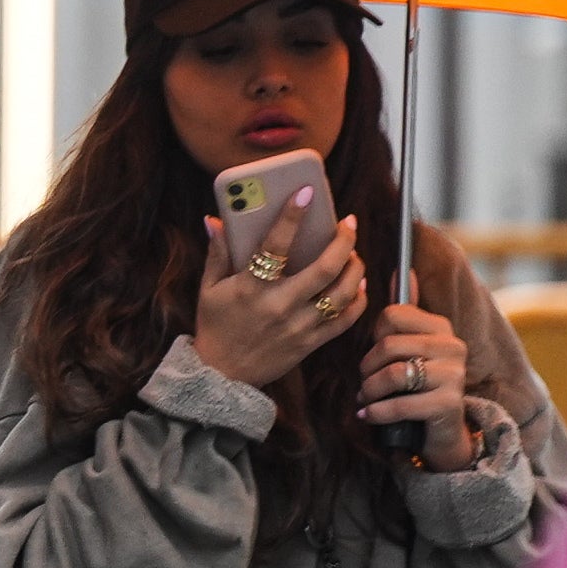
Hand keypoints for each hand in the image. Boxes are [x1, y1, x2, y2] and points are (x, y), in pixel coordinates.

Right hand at [192, 207, 364, 390]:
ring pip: (342, 293)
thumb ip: (217, 253)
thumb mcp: (208, 288)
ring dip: (355, 269)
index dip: (292, 216)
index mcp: (249, 288)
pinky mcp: (312, 342)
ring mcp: (299, 326)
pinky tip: (358, 284)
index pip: (275, 245)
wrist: (222, 374)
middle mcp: (278, 306)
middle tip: (348, 224)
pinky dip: (358, 299)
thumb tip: (215, 219)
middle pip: (323, 268)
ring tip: (354, 254)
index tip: (307, 193)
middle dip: (342, 241)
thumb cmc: (214, 325)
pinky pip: (346, 319)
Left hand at [353, 299, 472, 443]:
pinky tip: (367, 414)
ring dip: (370, 389)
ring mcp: (454, 376)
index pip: (392, 315)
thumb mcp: (413, 347)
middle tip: (365, 380)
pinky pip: (400, 403)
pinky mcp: (449, 404)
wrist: (443, 430)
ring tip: (366, 397)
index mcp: (441, 328)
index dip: (374, 334)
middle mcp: (453, 347)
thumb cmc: (418, 384)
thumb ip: (407, 313)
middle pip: (388, 345)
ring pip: (393, 373)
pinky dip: (377, 411)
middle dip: (367, 366)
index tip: (375, 350)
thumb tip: (404, 270)